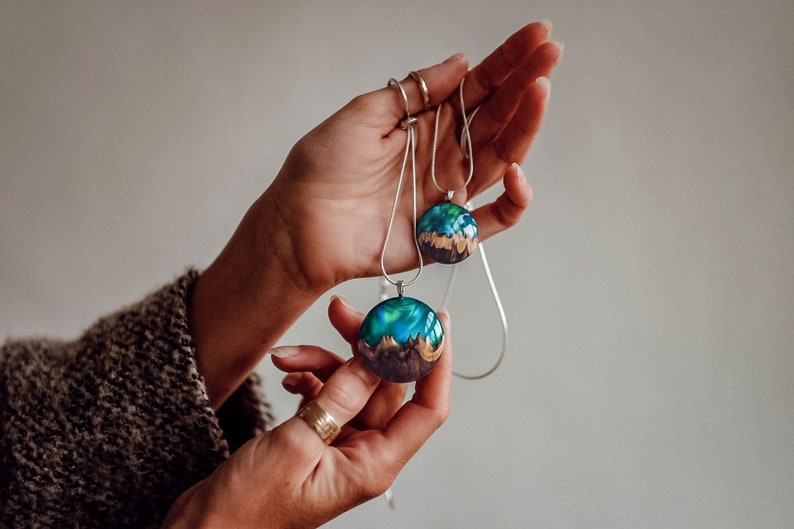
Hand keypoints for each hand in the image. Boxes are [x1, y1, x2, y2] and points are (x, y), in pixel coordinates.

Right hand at [163, 298, 452, 528]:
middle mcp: (363, 452)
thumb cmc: (246, 508)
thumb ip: (340, 398)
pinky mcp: (316, 433)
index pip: (427, 409)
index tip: (433, 323)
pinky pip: (327, 392)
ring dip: (323, 359)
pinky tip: (288, 374)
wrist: (206, 528)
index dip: (435, 364)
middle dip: (365, 344)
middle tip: (342, 312)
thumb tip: (377, 357)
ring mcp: (340, 441)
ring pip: (352, 381)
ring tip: (288, 356)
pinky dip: (309, 375)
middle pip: (385, 383)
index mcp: (373, 464)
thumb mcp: (296, 445)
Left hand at [259, 20, 560, 291]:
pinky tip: (517, 172)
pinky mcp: (446, 233)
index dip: (508, 62)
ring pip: (502, 158)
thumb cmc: (320, 170)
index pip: (478, 88)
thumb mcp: (363, 114)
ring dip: (525, 126)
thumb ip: (413, 92)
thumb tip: (460, 63)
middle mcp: (443, 155)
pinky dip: (513, 201)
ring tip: (539, 92)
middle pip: (497, 118)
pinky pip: (492, 219)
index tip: (538, 35)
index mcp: (425, 123)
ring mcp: (448, 193)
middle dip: (527, 84)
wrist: (298, 226)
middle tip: (550, 55)